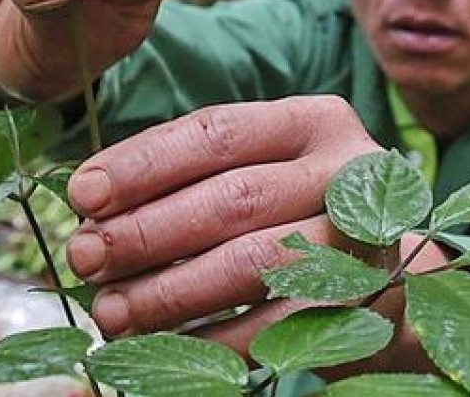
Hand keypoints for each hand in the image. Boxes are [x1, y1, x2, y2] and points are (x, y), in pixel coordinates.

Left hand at [65, 96, 447, 370]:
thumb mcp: (249, 172)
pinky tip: (161, 349)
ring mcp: (365, 239)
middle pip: (231, 199)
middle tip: (84, 257)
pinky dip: (211, 342)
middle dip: (144, 232)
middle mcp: (347, 171)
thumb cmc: (288, 213)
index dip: (141, 164)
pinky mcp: (367, 304)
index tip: (82, 194)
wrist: (388, 278)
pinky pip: (276, 327)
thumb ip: (183, 177)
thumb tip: (90, 205)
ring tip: (110, 311)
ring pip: (251, 263)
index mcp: (311, 121)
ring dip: (168, 293)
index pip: (214, 132)